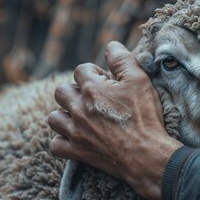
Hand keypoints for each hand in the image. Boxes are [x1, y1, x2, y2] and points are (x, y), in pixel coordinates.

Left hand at [48, 41, 182, 199]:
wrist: (146, 154)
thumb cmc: (144, 116)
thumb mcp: (139, 80)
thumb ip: (122, 59)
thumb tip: (110, 45)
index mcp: (93, 89)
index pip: (81, 70)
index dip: (95, 73)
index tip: (107, 81)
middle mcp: (79, 109)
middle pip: (61, 91)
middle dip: (75, 90)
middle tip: (94, 98)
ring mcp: (76, 131)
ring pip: (53, 117)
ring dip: (64, 114)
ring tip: (81, 116)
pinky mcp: (77, 151)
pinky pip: (55, 145)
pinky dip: (62, 140)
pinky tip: (76, 137)